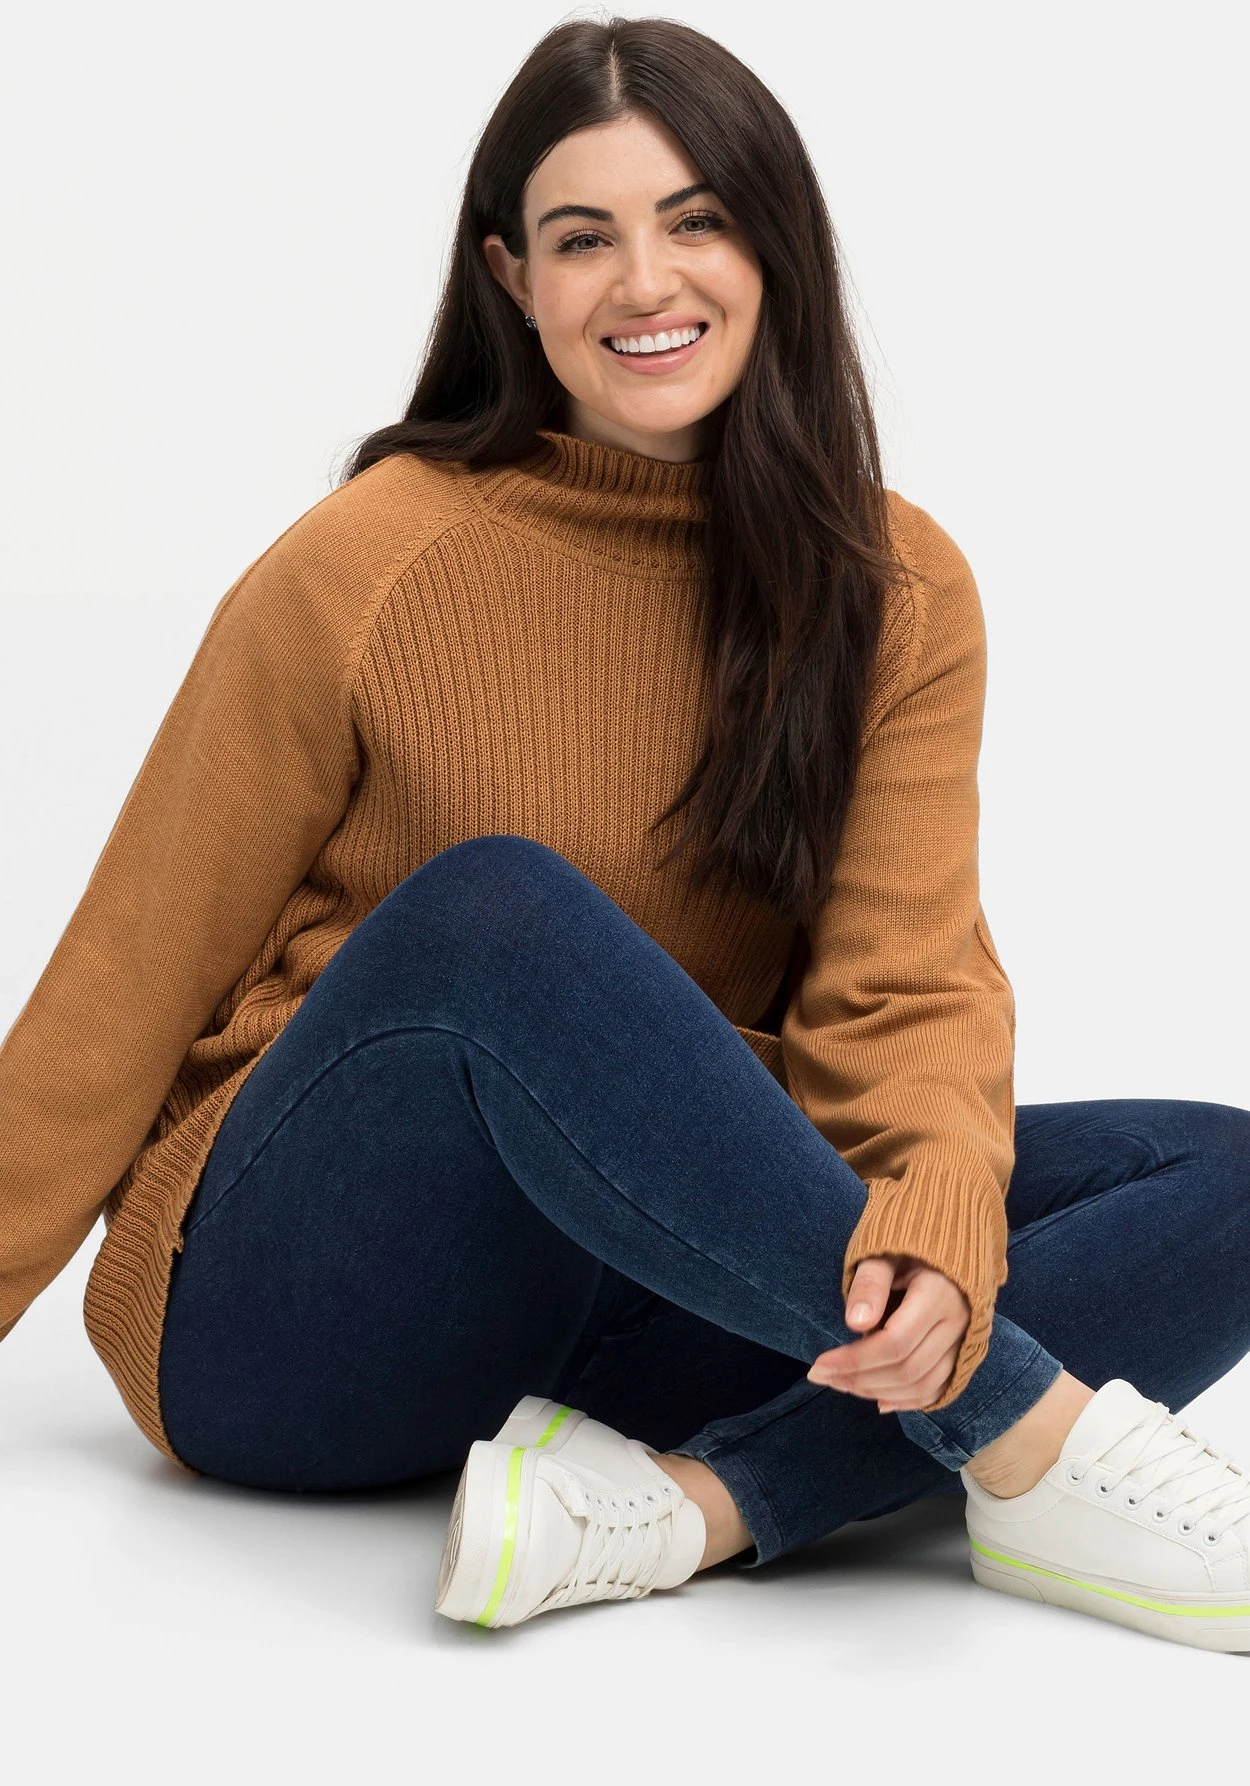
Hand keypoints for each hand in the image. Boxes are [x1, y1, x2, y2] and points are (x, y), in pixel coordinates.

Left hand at [807, 1254, 970, 1412]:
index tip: (819, 1364)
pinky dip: (907, 1401)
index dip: (854, 1360)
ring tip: (841, 1384)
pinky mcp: (963, 1352)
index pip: (894, 1343)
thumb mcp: (884, 1252)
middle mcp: (958, 1323)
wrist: (950, 1240)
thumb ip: (870, 1283)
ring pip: (923, 1385)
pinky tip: (878, 1400)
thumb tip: (854, 1324)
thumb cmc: (908, 1244)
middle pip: (907, 1369)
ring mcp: (964, 1341)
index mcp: (939, 1293)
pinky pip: (938, 1389)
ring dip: (878, 1392)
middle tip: (822, 1376)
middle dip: (858, 1379)